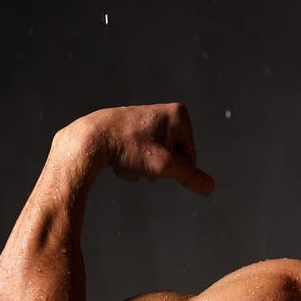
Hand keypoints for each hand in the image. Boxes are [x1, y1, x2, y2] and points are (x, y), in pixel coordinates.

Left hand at [60, 103, 214, 195]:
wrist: (90, 139)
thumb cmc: (128, 147)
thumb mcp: (164, 166)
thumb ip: (189, 176)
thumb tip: (210, 186)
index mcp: (179, 115)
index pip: (190, 158)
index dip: (174, 169)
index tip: (155, 163)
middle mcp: (166, 113)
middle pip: (173, 158)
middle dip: (156, 168)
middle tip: (138, 161)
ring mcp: (149, 121)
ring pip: (156, 159)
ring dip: (143, 168)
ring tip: (126, 159)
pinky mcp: (134, 129)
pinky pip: (143, 155)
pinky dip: (133, 162)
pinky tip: (119, 158)